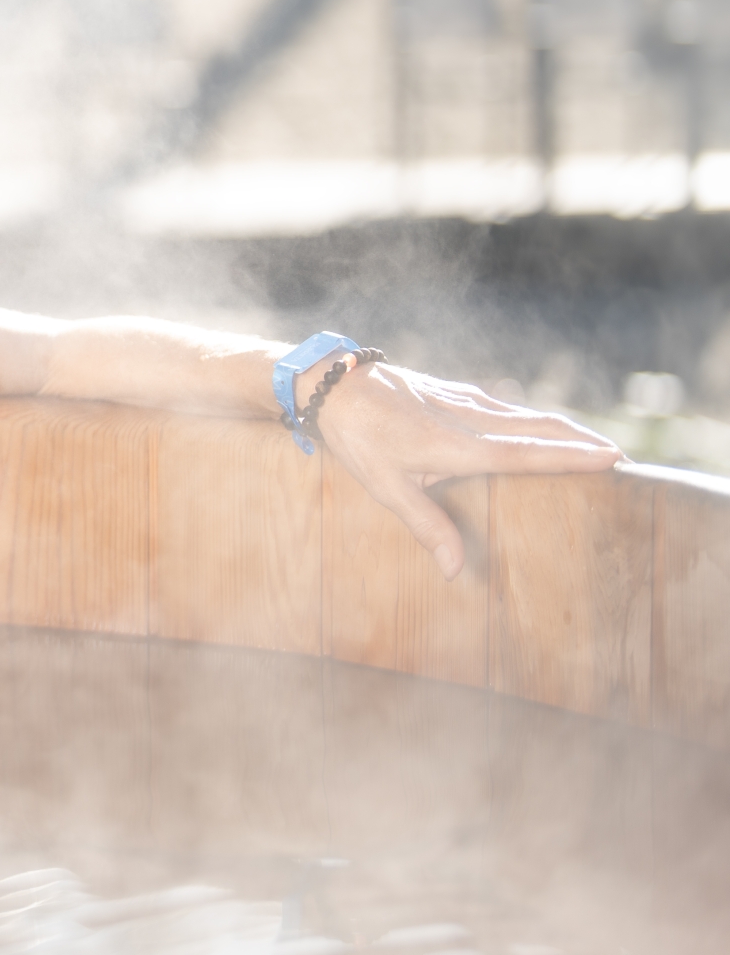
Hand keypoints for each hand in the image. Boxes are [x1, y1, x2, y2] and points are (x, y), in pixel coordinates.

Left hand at [315, 362, 620, 579]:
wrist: (332, 383)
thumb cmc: (358, 438)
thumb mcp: (387, 487)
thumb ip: (427, 526)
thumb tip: (456, 571)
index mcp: (461, 444)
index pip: (530, 453)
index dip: (572, 456)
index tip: (614, 458)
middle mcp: (472, 417)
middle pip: (541, 428)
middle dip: (583, 442)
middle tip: (621, 459)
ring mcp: (464, 400)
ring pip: (526, 413)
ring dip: (563, 428)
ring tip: (594, 445)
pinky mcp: (453, 391)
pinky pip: (505, 406)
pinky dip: (534, 418)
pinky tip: (540, 425)